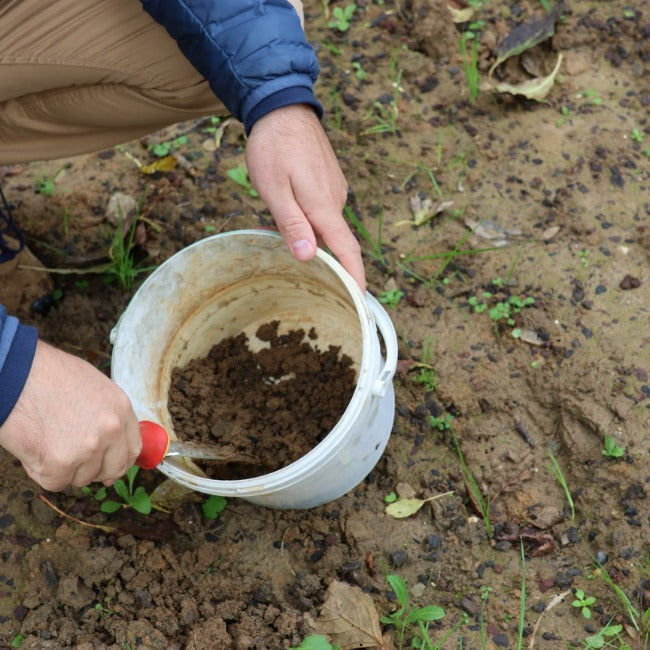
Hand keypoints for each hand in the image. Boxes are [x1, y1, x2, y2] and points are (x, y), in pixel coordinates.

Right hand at [0, 341, 141, 490]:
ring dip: (65, 468)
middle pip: (114, 469)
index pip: (133, 448)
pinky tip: (35, 447)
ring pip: (83, 478)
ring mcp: (88, 448)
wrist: (15, 374)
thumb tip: (112, 441)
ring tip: (47, 440)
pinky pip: (56, 482)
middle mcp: (111, 429)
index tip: (109, 465)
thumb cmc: (47, 376)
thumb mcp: (92, 387)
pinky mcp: (61, 463)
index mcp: (120, 408)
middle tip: (76, 462)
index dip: (119, 459)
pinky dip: (42, 471)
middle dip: (96, 471)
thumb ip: (106, 414)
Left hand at [246, 104, 365, 290]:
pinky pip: (323, 210)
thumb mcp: (274, 189)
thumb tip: (310, 257)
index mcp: (323, 206)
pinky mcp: (329, 181)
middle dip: (328, 262)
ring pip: (326, 225)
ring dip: (312, 237)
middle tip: (309, 277)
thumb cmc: (274, 148)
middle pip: (336, 241)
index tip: (362, 300)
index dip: (356, 276)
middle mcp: (335, 200)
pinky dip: (311, 220)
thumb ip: (292, 224)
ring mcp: (335, 190)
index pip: (347, 249)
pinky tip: (291, 214)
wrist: (283, 107)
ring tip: (284, 240)